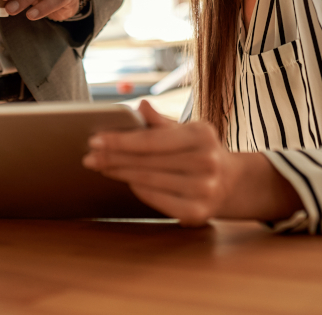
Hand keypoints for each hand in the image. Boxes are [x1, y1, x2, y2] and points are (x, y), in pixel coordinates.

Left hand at [82, 101, 300, 225]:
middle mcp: (206, 163)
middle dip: (113, 158)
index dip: (120, 140)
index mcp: (202, 135)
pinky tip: (125, 180)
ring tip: (100, 166)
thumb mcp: (187, 129)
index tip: (95, 140)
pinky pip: (156, 199)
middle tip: (89, 155)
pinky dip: (138, 188)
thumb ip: (161, 122)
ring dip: (119, 173)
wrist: (232, 182)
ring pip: (148, 181)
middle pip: (146, 161)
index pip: (151, 140)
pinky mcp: (197, 213)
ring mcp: (203, 190)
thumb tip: (140, 107)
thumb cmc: (201, 151)